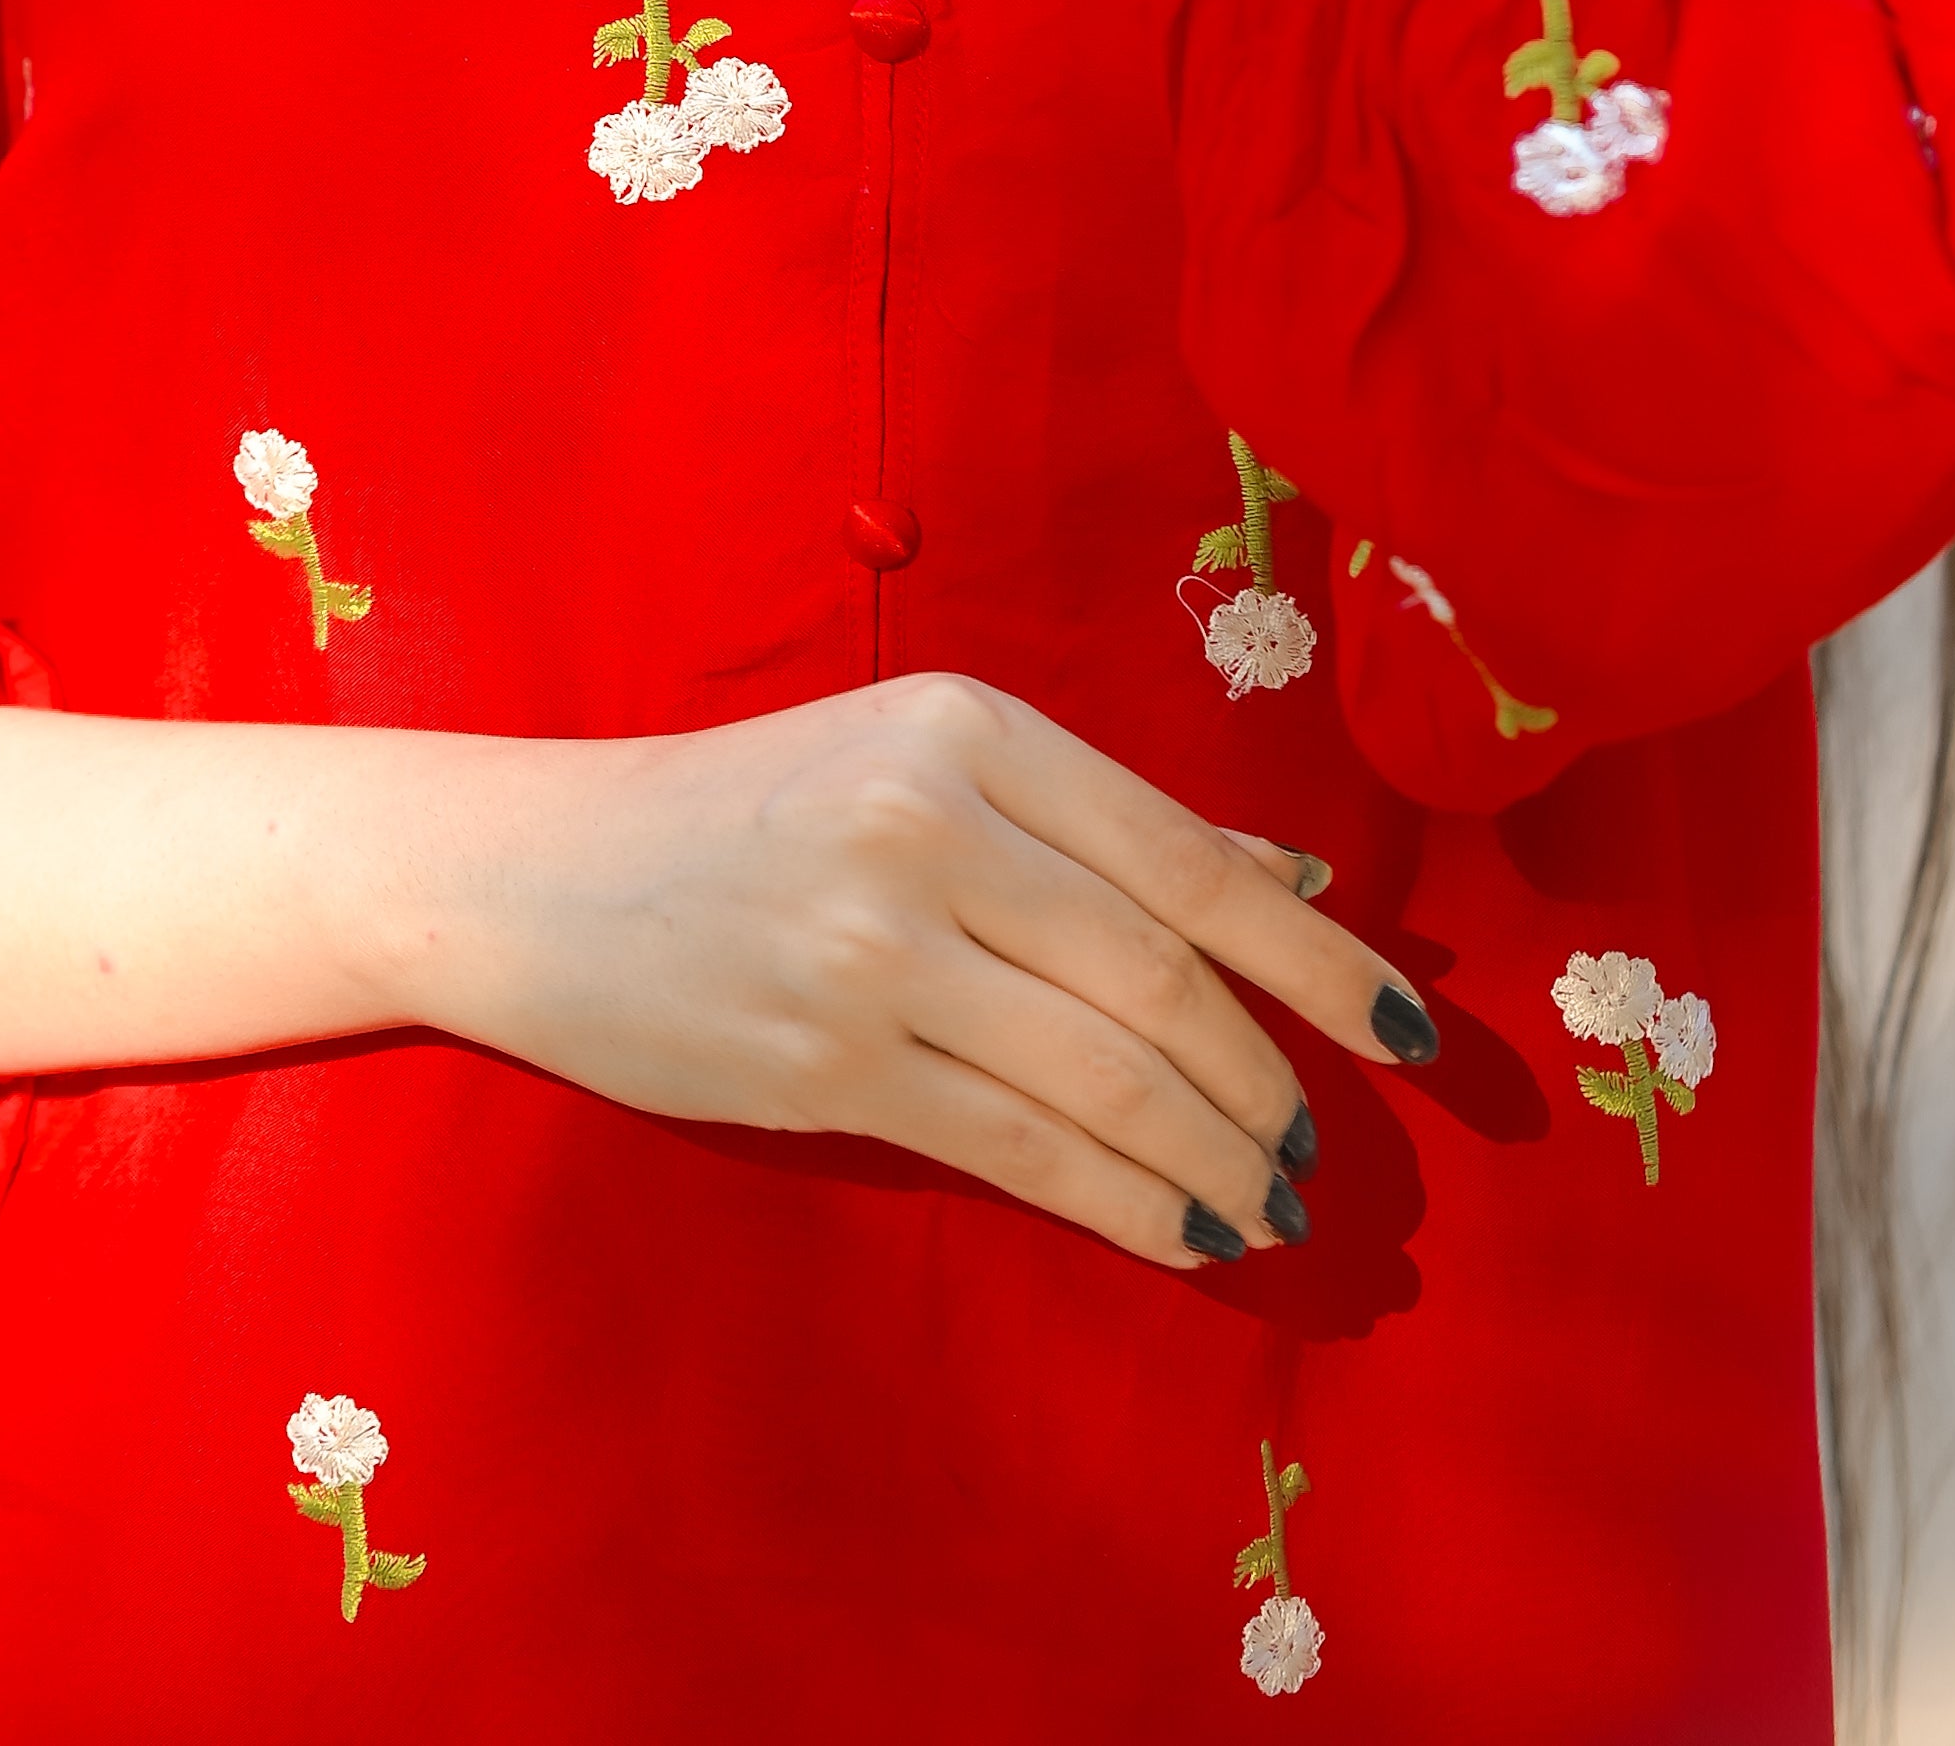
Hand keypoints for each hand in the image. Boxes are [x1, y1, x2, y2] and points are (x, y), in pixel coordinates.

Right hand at [417, 669, 1430, 1273]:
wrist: (543, 874)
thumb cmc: (753, 814)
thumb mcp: (927, 767)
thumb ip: (1106, 826)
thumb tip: (1295, 883)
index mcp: (971, 725)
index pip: (1188, 859)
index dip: (1316, 960)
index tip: (1411, 1036)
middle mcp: (933, 821)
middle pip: (1161, 979)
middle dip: (1269, 1083)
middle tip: (1321, 1154)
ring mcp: (877, 944)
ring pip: (1105, 1074)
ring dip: (1214, 1157)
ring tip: (1270, 1206)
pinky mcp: (830, 1058)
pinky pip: (1021, 1147)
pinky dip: (1125, 1201)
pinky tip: (1181, 1231)